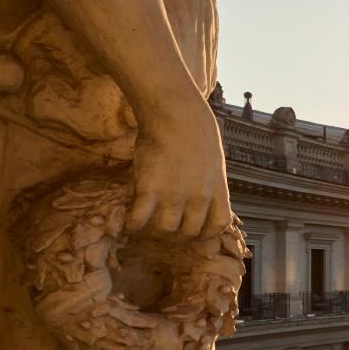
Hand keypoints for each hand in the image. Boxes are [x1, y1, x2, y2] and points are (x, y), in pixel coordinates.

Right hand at [130, 106, 230, 237]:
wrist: (177, 115)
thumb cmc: (195, 133)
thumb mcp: (212, 163)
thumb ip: (206, 184)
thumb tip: (197, 200)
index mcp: (217, 191)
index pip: (218, 226)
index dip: (205, 233)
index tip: (193, 231)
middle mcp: (199, 198)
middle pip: (189, 232)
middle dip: (176, 234)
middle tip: (163, 227)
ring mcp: (175, 195)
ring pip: (166, 230)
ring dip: (154, 231)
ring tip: (147, 224)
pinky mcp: (150, 188)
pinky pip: (140, 219)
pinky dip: (133, 225)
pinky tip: (130, 222)